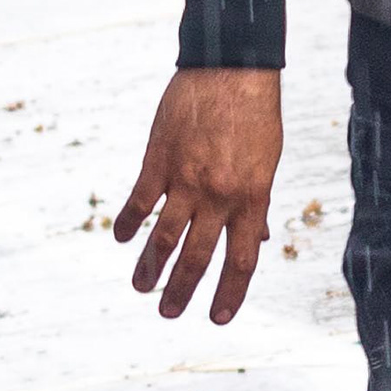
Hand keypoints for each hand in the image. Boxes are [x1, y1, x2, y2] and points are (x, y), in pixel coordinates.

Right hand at [116, 68, 283, 324]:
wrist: (231, 72)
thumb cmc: (256, 117)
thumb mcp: (267, 163)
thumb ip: (259, 203)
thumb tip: (261, 237)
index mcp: (253, 198)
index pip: (243, 258)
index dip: (231, 292)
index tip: (218, 317)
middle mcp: (220, 196)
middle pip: (199, 256)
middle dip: (183, 289)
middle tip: (168, 314)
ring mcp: (187, 180)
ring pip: (165, 236)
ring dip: (150, 267)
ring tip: (142, 288)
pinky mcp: (159, 161)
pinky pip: (140, 201)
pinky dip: (129, 223)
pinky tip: (122, 239)